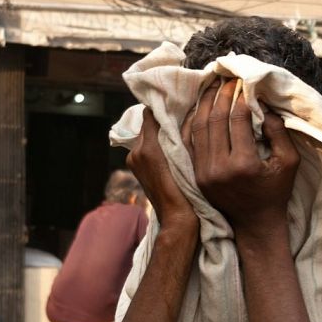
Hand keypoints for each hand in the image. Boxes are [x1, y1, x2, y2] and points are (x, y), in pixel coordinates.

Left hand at [126, 109, 196, 232]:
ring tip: (180, 136)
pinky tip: (173, 152)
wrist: (178, 219)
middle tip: (183, 118)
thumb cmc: (186, 191)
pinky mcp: (138, 171)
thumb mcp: (185, 157)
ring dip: (161, 135)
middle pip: (149, 126)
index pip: (150, 114)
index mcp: (146, 148)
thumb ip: (178, 132)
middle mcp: (135, 153)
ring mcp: (135, 163)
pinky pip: (147, 151)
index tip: (177, 102)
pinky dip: (158, 147)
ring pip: (148, 138)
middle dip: (163, 121)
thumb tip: (181, 110)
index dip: (163, 107)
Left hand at [189, 80, 298, 236]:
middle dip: (220, 95)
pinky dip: (193, 121)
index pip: (238, 120)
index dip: (240, 98)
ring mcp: (203, 172)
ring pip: (198, 128)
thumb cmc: (276, 192)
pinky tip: (199, 107)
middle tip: (226, 78)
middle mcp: (218, 168)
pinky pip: (190, 142)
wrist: (255, 224)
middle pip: (215, 120)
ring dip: (204, 104)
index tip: (244, 83)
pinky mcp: (195, 175)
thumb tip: (264, 106)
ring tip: (212, 86)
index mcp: (243, 164)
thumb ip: (279, 133)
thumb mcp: (288, 163)